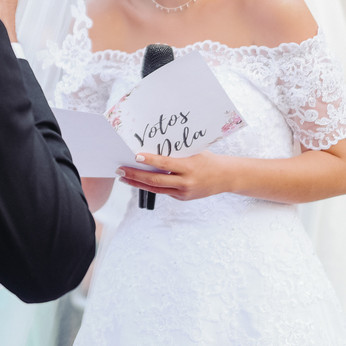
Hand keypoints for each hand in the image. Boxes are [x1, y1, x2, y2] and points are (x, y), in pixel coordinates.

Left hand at [115, 151, 233, 201]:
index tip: (135, 156)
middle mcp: (185, 182)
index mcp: (189, 167)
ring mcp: (183, 192)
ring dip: (138, 183)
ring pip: (156, 189)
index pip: (165, 164)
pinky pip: (163, 191)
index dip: (150, 160)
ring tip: (124, 178)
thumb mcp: (194, 152)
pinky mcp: (182, 198)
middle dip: (135, 175)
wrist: (224, 177)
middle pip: (155, 180)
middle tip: (120, 170)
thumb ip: (176, 152)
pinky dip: (150, 186)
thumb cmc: (208, 159)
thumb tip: (153, 147)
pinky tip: (139, 181)